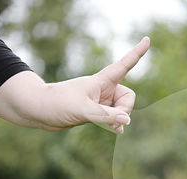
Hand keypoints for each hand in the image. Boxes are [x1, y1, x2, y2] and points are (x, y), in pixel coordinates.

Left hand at [0, 37, 149, 132]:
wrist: (38, 111)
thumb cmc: (57, 104)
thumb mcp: (83, 110)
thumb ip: (106, 115)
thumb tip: (127, 120)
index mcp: (101, 81)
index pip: (124, 65)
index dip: (136, 53)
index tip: (147, 39)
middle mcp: (103, 89)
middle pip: (128, 97)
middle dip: (125, 109)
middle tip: (115, 119)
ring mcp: (100, 101)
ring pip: (122, 109)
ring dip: (120, 119)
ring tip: (113, 128)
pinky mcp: (96, 112)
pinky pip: (114, 117)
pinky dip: (117, 124)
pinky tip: (115, 131)